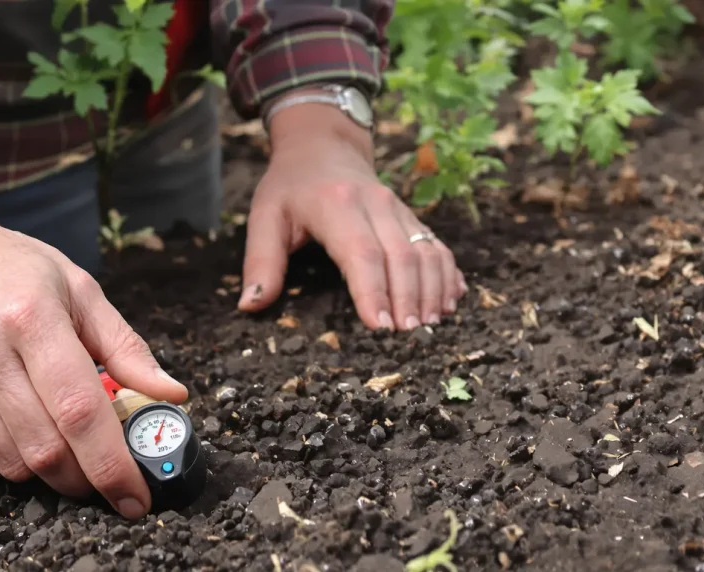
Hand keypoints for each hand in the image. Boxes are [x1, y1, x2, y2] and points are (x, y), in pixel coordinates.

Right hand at [0, 174, 187, 517]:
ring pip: (14, 464)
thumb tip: (172, 393)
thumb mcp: (79, 289)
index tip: (138, 497)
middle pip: (47, 450)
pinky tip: (23, 425)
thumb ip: (126, 347)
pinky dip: (14, 459)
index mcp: (30, 319)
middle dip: (87, 478)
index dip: (112, 464)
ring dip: (51, 470)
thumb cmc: (12, 270)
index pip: (79, 411)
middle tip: (111, 476)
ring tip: (65, 439)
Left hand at [238, 96, 467, 329]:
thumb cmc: (290, 186)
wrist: (322, 145)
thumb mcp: (264, 217)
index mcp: (335, 205)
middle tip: (411, 335)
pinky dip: (448, 273)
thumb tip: (251, 306)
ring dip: (433, 289)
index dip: (373, 290)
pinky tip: (452, 300)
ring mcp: (398, 209)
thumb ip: (261, 262)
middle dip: (409, 298)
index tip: (379, 326)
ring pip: (425, 250)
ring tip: (433, 324)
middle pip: (401, 255)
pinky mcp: (411, 217)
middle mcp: (374, 204)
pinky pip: (436, 245)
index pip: (361, 253)